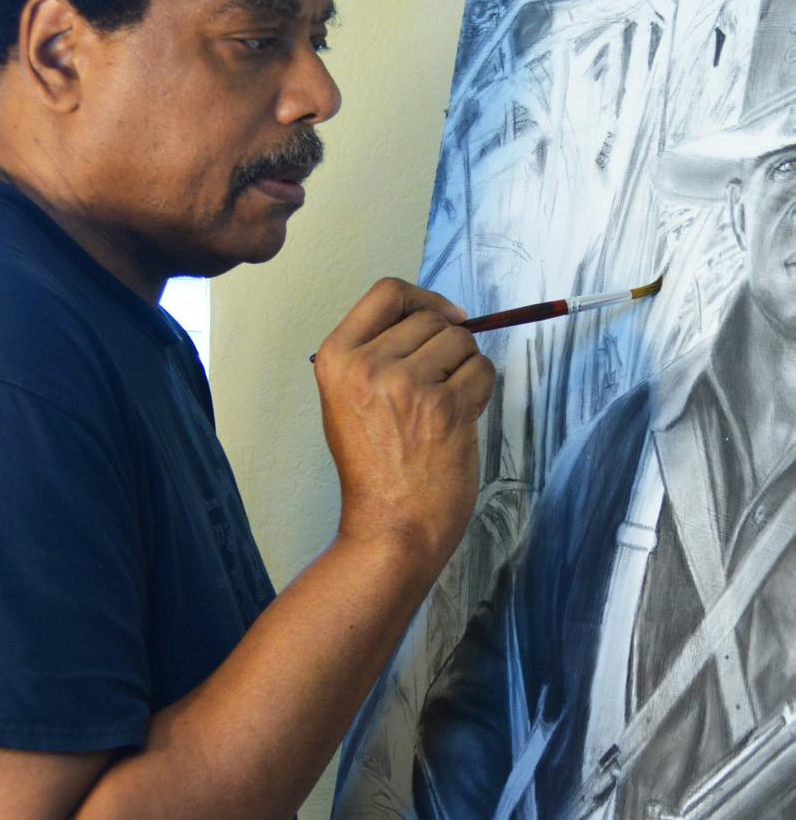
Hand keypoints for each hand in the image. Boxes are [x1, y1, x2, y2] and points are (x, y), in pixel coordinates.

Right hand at [313, 278, 494, 577]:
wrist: (390, 526)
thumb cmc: (373, 468)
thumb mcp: (348, 400)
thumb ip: (376, 353)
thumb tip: (435, 315)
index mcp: (336, 358)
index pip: (387, 292)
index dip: (423, 298)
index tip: (443, 315)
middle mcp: (368, 366)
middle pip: (431, 318)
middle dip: (446, 345)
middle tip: (437, 387)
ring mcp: (408, 385)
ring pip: (461, 342)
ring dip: (465, 368)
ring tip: (445, 406)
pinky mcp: (446, 407)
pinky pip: (482, 370)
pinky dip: (481, 390)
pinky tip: (459, 420)